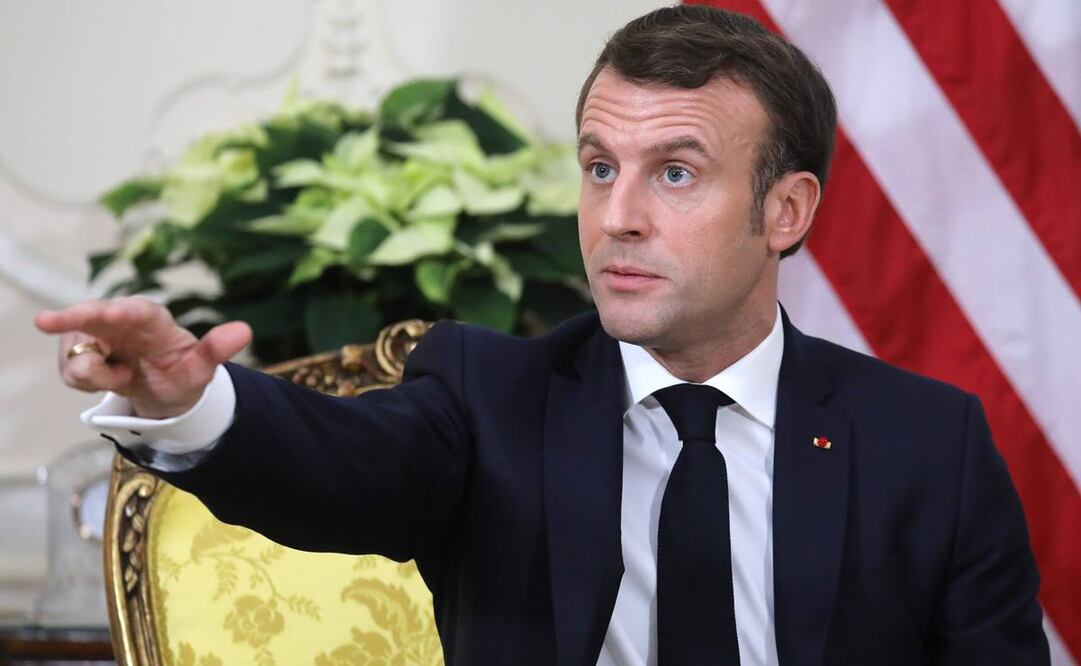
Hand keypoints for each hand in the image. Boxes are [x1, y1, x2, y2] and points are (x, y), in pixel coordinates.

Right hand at [35, 296, 251, 418]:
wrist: (165, 392)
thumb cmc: (184, 375)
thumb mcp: (201, 370)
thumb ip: (217, 350)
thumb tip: (245, 331)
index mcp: (154, 320)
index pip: (137, 311)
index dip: (120, 312)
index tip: (108, 314)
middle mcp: (122, 320)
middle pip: (93, 315)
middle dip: (71, 317)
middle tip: (45, 322)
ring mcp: (98, 334)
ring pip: (78, 352)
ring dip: (95, 374)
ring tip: (125, 379)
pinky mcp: (81, 350)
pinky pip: (70, 369)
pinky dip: (86, 382)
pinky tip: (109, 380)